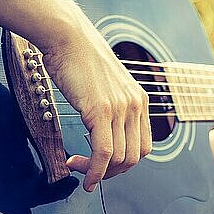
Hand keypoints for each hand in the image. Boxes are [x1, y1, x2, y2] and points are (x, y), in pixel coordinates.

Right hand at [41, 21, 151, 191]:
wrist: (70, 37)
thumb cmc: (81, 59)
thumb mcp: (107, 85)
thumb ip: (113, 106)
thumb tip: (102, 128)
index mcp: (139, 100)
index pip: (144, 146)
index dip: (125, 162)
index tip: (105, 165)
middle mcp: (135, 105)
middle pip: (134, 157)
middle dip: (112, 172)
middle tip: (91, 172)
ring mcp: (120, 108)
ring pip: (119, 158)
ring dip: (99, 173)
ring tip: (79, 167)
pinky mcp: (101, 110)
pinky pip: (104, 152)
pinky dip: (95, 172)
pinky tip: (84, 176)